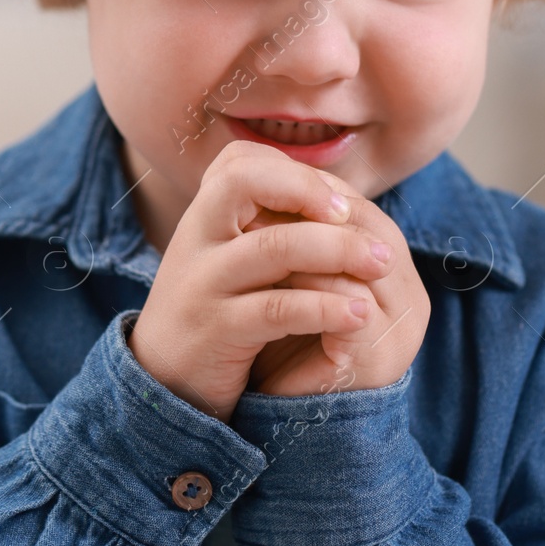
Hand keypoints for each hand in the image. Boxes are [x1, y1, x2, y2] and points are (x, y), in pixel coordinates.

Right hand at [127, 140, 395, 422]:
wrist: (163, 384)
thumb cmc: (215, 313)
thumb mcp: (231, 261)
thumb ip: (266, 227)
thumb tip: (337, 197)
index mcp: (204, 218)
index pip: (239, 161)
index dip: (293, 170)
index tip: (336, 201)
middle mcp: (197, 239)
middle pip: (246, 181)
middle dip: (310, 191)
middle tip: (356, 219)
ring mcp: (203, 283)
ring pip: (274, 246)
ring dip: (338, 250)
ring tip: (381, 264)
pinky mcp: (216, 331)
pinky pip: (277, 309)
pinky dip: (326, 307)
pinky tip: (359, 314)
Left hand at [246, 172, 429, 398]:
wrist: (283, 423)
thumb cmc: (283, 346)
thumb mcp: (294, 281)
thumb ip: (297, 235)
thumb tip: (263, 168)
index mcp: (394, 272)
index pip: (359, 210)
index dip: (311, 190)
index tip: (261, 178)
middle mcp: (410, 297)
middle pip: (366, 226)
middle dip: (308, 208)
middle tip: (253, 196)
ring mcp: (402, 329)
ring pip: (358, 261)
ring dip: (303, 242)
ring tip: (253, 227)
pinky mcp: (380, 358)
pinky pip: (346, 306)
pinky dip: (305, 287)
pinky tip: (265, 275)